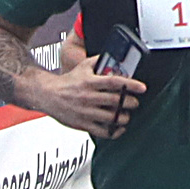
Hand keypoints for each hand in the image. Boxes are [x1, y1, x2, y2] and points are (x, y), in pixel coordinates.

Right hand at [24, 60, 146, 137]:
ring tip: (126, 115)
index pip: (114, 83)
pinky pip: (101, 131)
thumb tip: (115, 57)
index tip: (142, 88)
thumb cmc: (67, 81)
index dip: (131, 85)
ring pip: (111, 117)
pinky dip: (113, 132)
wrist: (47, 94)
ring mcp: (85, 111)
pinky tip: (118, 128)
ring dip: (124, 117)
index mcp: (90, 82)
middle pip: (116, 101)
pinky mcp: (81, 124)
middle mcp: (88, 97)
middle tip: (134, 103)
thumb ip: (99, 61)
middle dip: (131, 103)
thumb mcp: (83, 67)